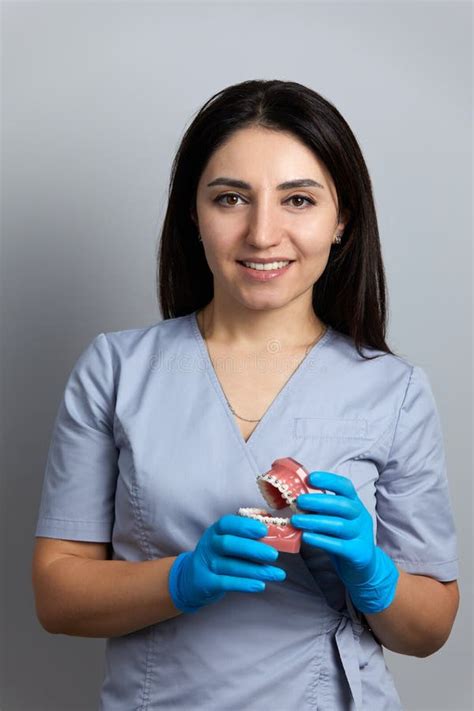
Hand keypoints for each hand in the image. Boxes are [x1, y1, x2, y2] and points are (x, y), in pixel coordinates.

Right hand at [168, 514, 286, 612]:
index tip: (264, 531)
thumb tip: (273, 529)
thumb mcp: (227, 540)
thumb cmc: (219, 556)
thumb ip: (246, 534)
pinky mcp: (206, 582)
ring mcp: (206, 564)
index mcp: (215, 531)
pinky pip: (226, 583)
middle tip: (274, 555)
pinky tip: (260, 585)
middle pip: (228, 544)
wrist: (192, 578)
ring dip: (256, 570)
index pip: (227, 523)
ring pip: (231, 566)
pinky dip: (244, 584)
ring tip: (277, 574)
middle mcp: (209, 545)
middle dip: (253, 549)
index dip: (245, 526)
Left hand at [291, 471, 398, 613]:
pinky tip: (306, 537)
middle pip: (342, 505)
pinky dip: (321, 540)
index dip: (329, 480)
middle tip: (298, 502)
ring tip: (295, 521)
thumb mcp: (337, 519)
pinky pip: (339, 545)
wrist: (364, 567)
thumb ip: (322, 509)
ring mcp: (361, 535)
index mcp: (354, 504)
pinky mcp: (358, 553)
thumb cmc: (344, 538)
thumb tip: (295, 498)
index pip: (345, 486)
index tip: (310, 478)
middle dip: (318, 501)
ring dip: (314, 522)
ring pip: (339, 525)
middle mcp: (360, 517)